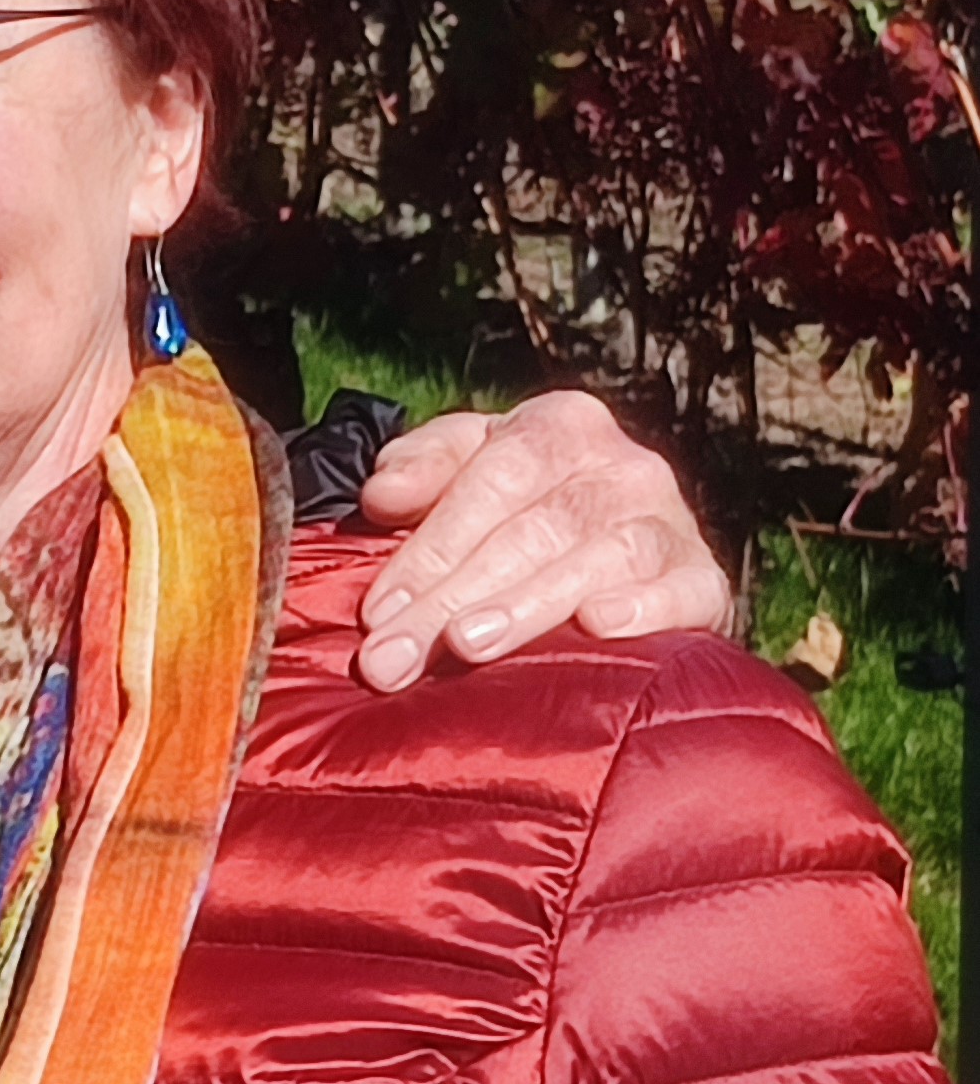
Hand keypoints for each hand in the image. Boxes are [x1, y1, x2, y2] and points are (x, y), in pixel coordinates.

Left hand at [351, 389, 734, 691]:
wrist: (627, 552)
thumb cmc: (521, 507)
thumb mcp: (466, 468)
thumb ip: (421, 467)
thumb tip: (382, 494)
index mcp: (561, 425)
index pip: (491, 479)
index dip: (429, 545)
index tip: (377, 609)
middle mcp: (625, 465)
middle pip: (531, 530)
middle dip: (452, 598)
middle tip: (394, 658)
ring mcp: (673, 521)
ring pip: (597, 560)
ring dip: (526, 606)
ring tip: (468, 645)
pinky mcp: (706, 581)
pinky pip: (683, 592)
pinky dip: (644, 608)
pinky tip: (597, 627)